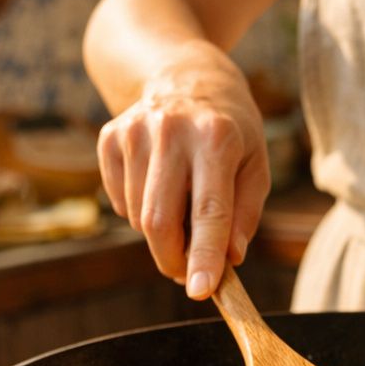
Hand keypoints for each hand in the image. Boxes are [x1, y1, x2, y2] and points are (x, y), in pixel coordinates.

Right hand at [97, 41, 270, 297]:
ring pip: (136, 216)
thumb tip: (230, 259)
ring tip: (180, 206)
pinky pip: (118, 201)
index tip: (201, 291)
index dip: (205, 256)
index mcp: (216, 137)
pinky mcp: (109, 138)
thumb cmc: (229, 129)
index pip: (210, 210)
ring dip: (159, 233)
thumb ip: (245, 213)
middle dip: (173, 260)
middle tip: (187, 273)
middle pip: (159, 220)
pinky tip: (157, 186)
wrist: (183, 74)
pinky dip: (137, 212)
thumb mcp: (255, 163)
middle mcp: (171, 130)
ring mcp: (133, 132)